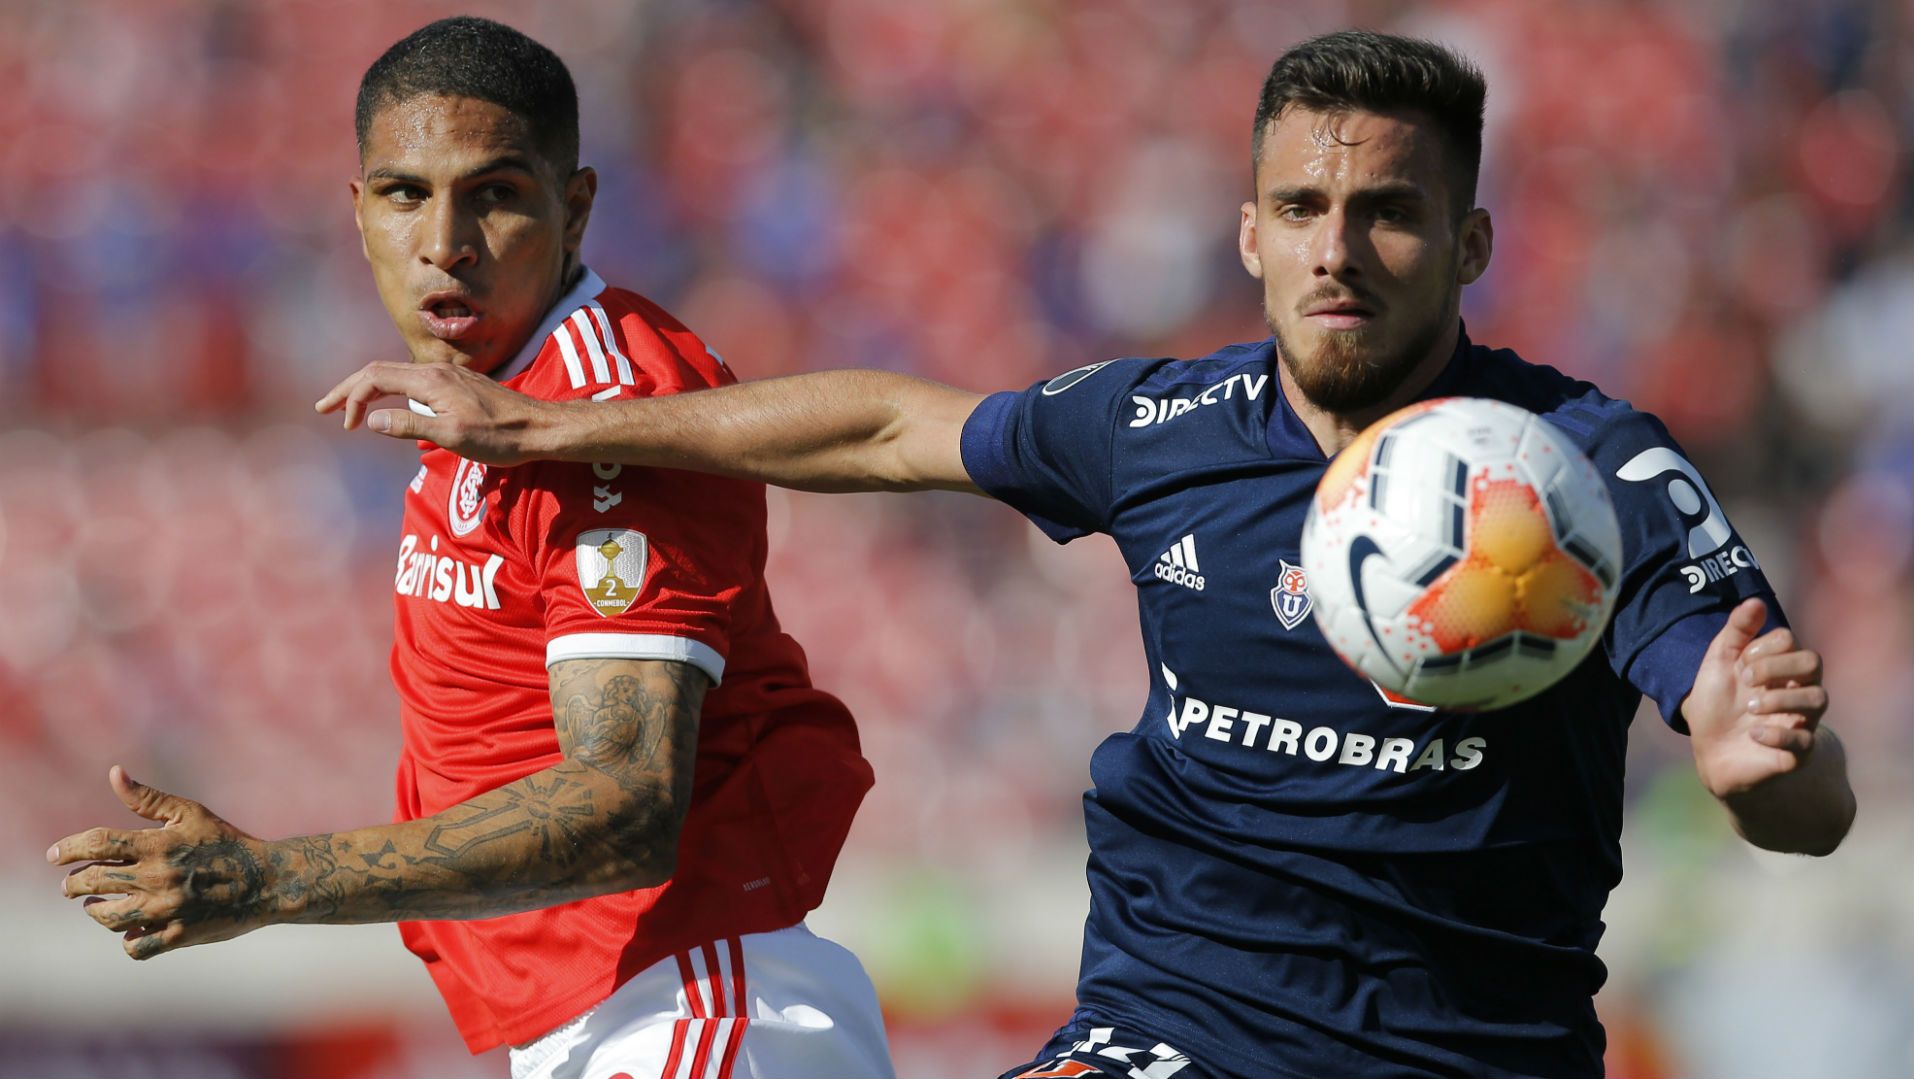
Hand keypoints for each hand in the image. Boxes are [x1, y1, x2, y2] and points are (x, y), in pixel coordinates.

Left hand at [50, 766, 278, 959]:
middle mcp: (158, 877)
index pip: (97, 843)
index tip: (54, 856)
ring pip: (107, 917)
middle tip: (71, 885)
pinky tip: (131, 929)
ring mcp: (167, 909)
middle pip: (92, 881)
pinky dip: (127, 939)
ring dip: (95, 911)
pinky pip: (135, 946)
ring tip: (97, 906)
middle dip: (73, 884)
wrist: (268, 880)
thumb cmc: (226, 842)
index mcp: (158, 845)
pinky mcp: (178, 935)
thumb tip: (114, 773)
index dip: (67, 848)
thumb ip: (148, 799)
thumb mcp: (190, 814)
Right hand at [314, 360, 554, 464]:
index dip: (353, 398)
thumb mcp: (453, 437)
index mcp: (431, 380)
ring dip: (369, 389)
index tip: (346, 426)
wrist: (542, 428)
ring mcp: (449, 377)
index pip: (375, 378)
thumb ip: (410, 425)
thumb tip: (372, 419)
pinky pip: (414, 381)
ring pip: (397, 374)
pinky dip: (391, 391)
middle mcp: (436, 372)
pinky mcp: (459, 385)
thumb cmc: (501, 438)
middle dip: (349, 389)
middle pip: (380, 371)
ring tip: (350, 409)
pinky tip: (391, 406)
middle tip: (323, 408)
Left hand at [1682, 598, 1829, 799]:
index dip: (1763, 647)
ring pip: (1819, 699)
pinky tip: (1754, 732)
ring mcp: (1801, 720)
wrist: (1708, 749)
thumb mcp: (1718, 663)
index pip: (1791, 641)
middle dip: (1777, 666)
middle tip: (1746, 681)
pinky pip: (1805, 741)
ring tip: (1750, 708)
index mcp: (1780, 666)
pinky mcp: (1797, 752)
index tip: (1739, 663)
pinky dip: (1778, 734)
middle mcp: (1797, 689)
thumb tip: (1756, 601)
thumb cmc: (1717, 703)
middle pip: (1813, 662)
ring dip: (1780, 699)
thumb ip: (1736, 631)